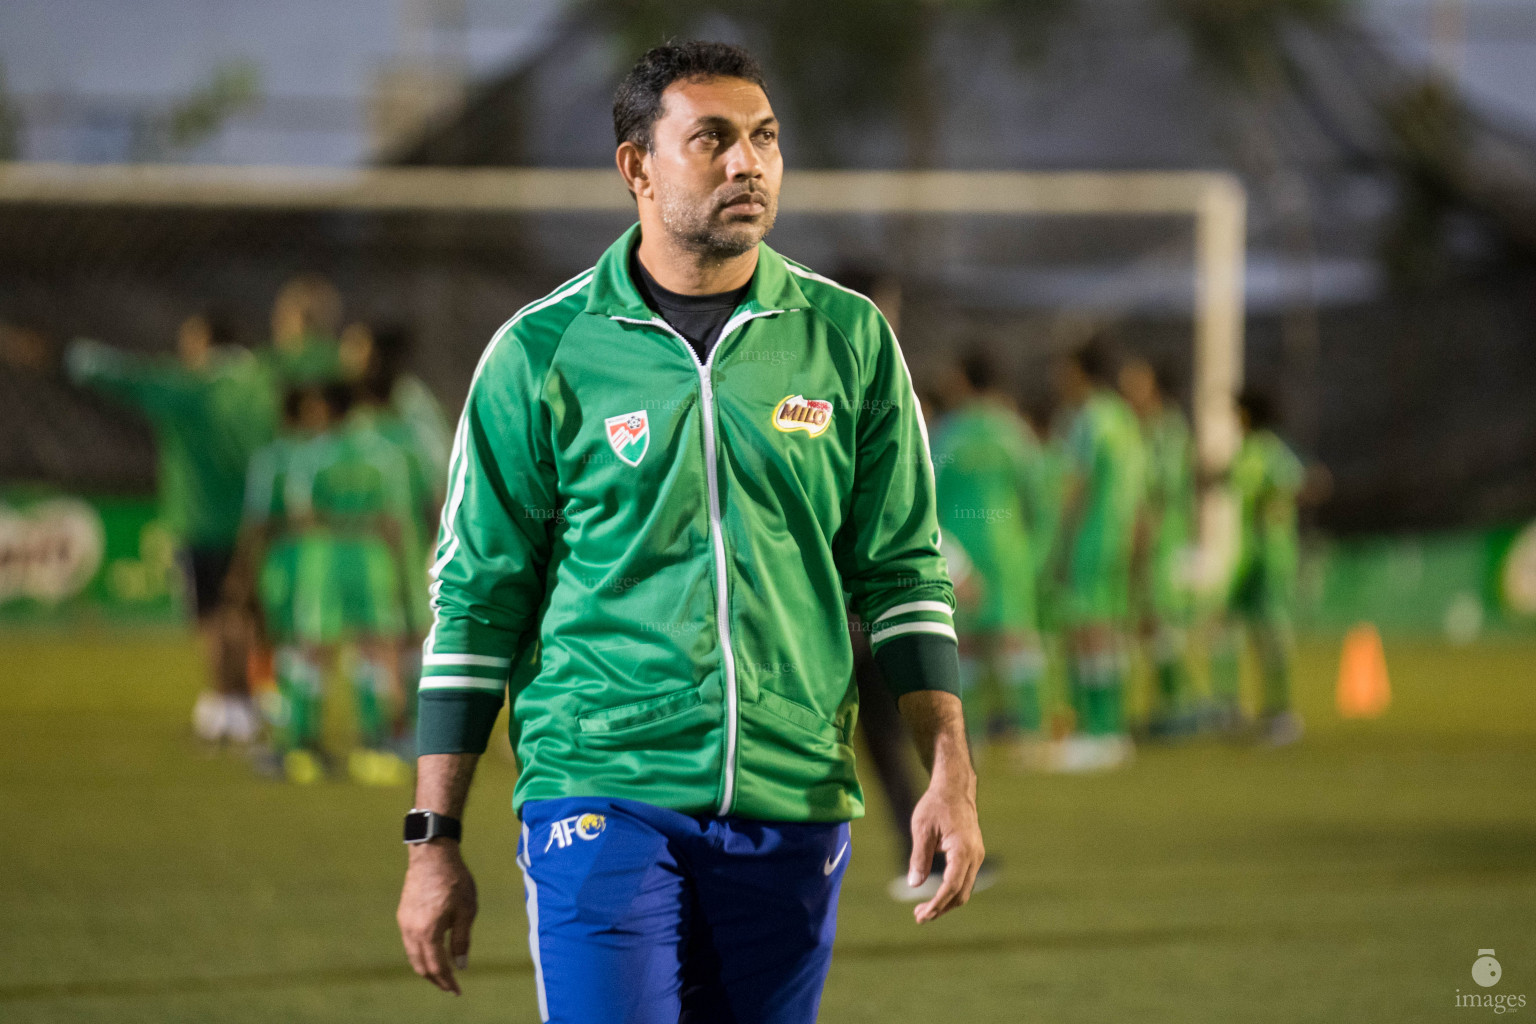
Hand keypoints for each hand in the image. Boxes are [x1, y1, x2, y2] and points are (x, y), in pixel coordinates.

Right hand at [398, 841, 477, 994]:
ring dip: (426, 967)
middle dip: (435, 979)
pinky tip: (432, 952)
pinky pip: (409, 942)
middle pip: (420, 965)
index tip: (457, 991)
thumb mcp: (467, 910)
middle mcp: (411, 930)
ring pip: (412, 955)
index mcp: (428, 931)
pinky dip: (420, 953)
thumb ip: (462, 940)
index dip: (447, 982)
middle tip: (449, 986)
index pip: (436, 967)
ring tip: (442, 973)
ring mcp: (404, 922)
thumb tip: (461, 966)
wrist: (432, 854)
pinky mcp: (403, 914)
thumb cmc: (455, 879)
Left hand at [906, 760, 983, 923]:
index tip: (922, 915)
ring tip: (924, 910)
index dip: (937, 904)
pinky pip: (965, 880)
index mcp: (963, 850)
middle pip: (961, 893)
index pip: (951, 886)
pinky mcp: (974, 854)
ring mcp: (977, 856)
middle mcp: (975, 856)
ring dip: (946, 902)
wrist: (954, 789)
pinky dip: (951, 891)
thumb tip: (914, 884)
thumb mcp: (922, 829)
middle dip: (941, 908)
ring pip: (964, 889)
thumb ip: (919, 858)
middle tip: (918, 916)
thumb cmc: (936, 806)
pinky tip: (935, 895)